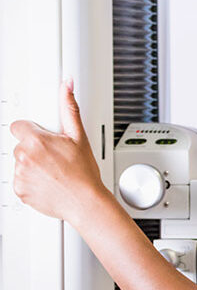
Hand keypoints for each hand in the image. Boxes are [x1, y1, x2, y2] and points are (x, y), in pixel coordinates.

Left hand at [10, 80, 105, 223]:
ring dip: (32, 166)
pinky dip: (30, 182)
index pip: (18, 126)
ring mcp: (20, 174)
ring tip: (53, 171)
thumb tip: (66, 87)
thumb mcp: (79, 137)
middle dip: (34, 149)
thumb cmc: (84, 173)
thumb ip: (69, 109)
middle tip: (54, 157)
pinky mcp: (19, 190)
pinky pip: (20, 181)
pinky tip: (47, 182)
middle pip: (20, 146)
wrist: (85, 203)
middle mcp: (24, 157)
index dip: (31, 131)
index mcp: (36, 141)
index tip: (41, 138)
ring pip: (20, 163)